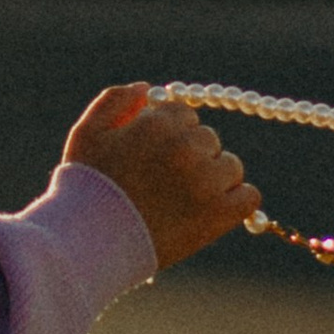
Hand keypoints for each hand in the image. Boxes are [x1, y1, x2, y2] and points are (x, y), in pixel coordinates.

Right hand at [63, 84, 261, 269]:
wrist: (89, 245)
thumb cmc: (85, 190)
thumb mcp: (86, 133)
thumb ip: (114, 101)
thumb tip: (146, 89)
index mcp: (156, 123)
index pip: (184, 115)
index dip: (171, 135)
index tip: (157, 159)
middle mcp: (185, 146)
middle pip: (208, 139)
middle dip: (192, 156)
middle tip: (167, 184)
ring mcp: (205, 181)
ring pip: (230, 166)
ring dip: (214, 179)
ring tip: (184, 202)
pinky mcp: (219, 214)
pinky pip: (249, 196)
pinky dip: (237, 202)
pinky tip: (214, 212)